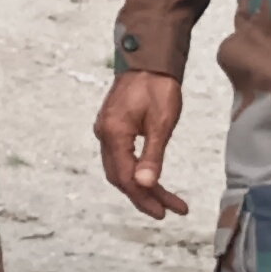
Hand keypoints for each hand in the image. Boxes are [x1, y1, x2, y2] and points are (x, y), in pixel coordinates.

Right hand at [94, 69, 188, 218]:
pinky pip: (120, 157)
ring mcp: (106, 130)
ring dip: (141, 186)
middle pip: (120, 177)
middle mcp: (104, 134)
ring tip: (165, 200)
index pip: (125, 177)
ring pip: (120, 169)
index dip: (143, 198)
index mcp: (114, 134)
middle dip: (143, 196)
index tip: (163, 212)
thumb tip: (146, 185)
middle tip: (165, 211)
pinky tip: (150, 178)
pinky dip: (135, 171)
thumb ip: (152, 156)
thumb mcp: (161, 123)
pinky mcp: (112, 127)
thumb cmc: (157, 87)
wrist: (148, 60)